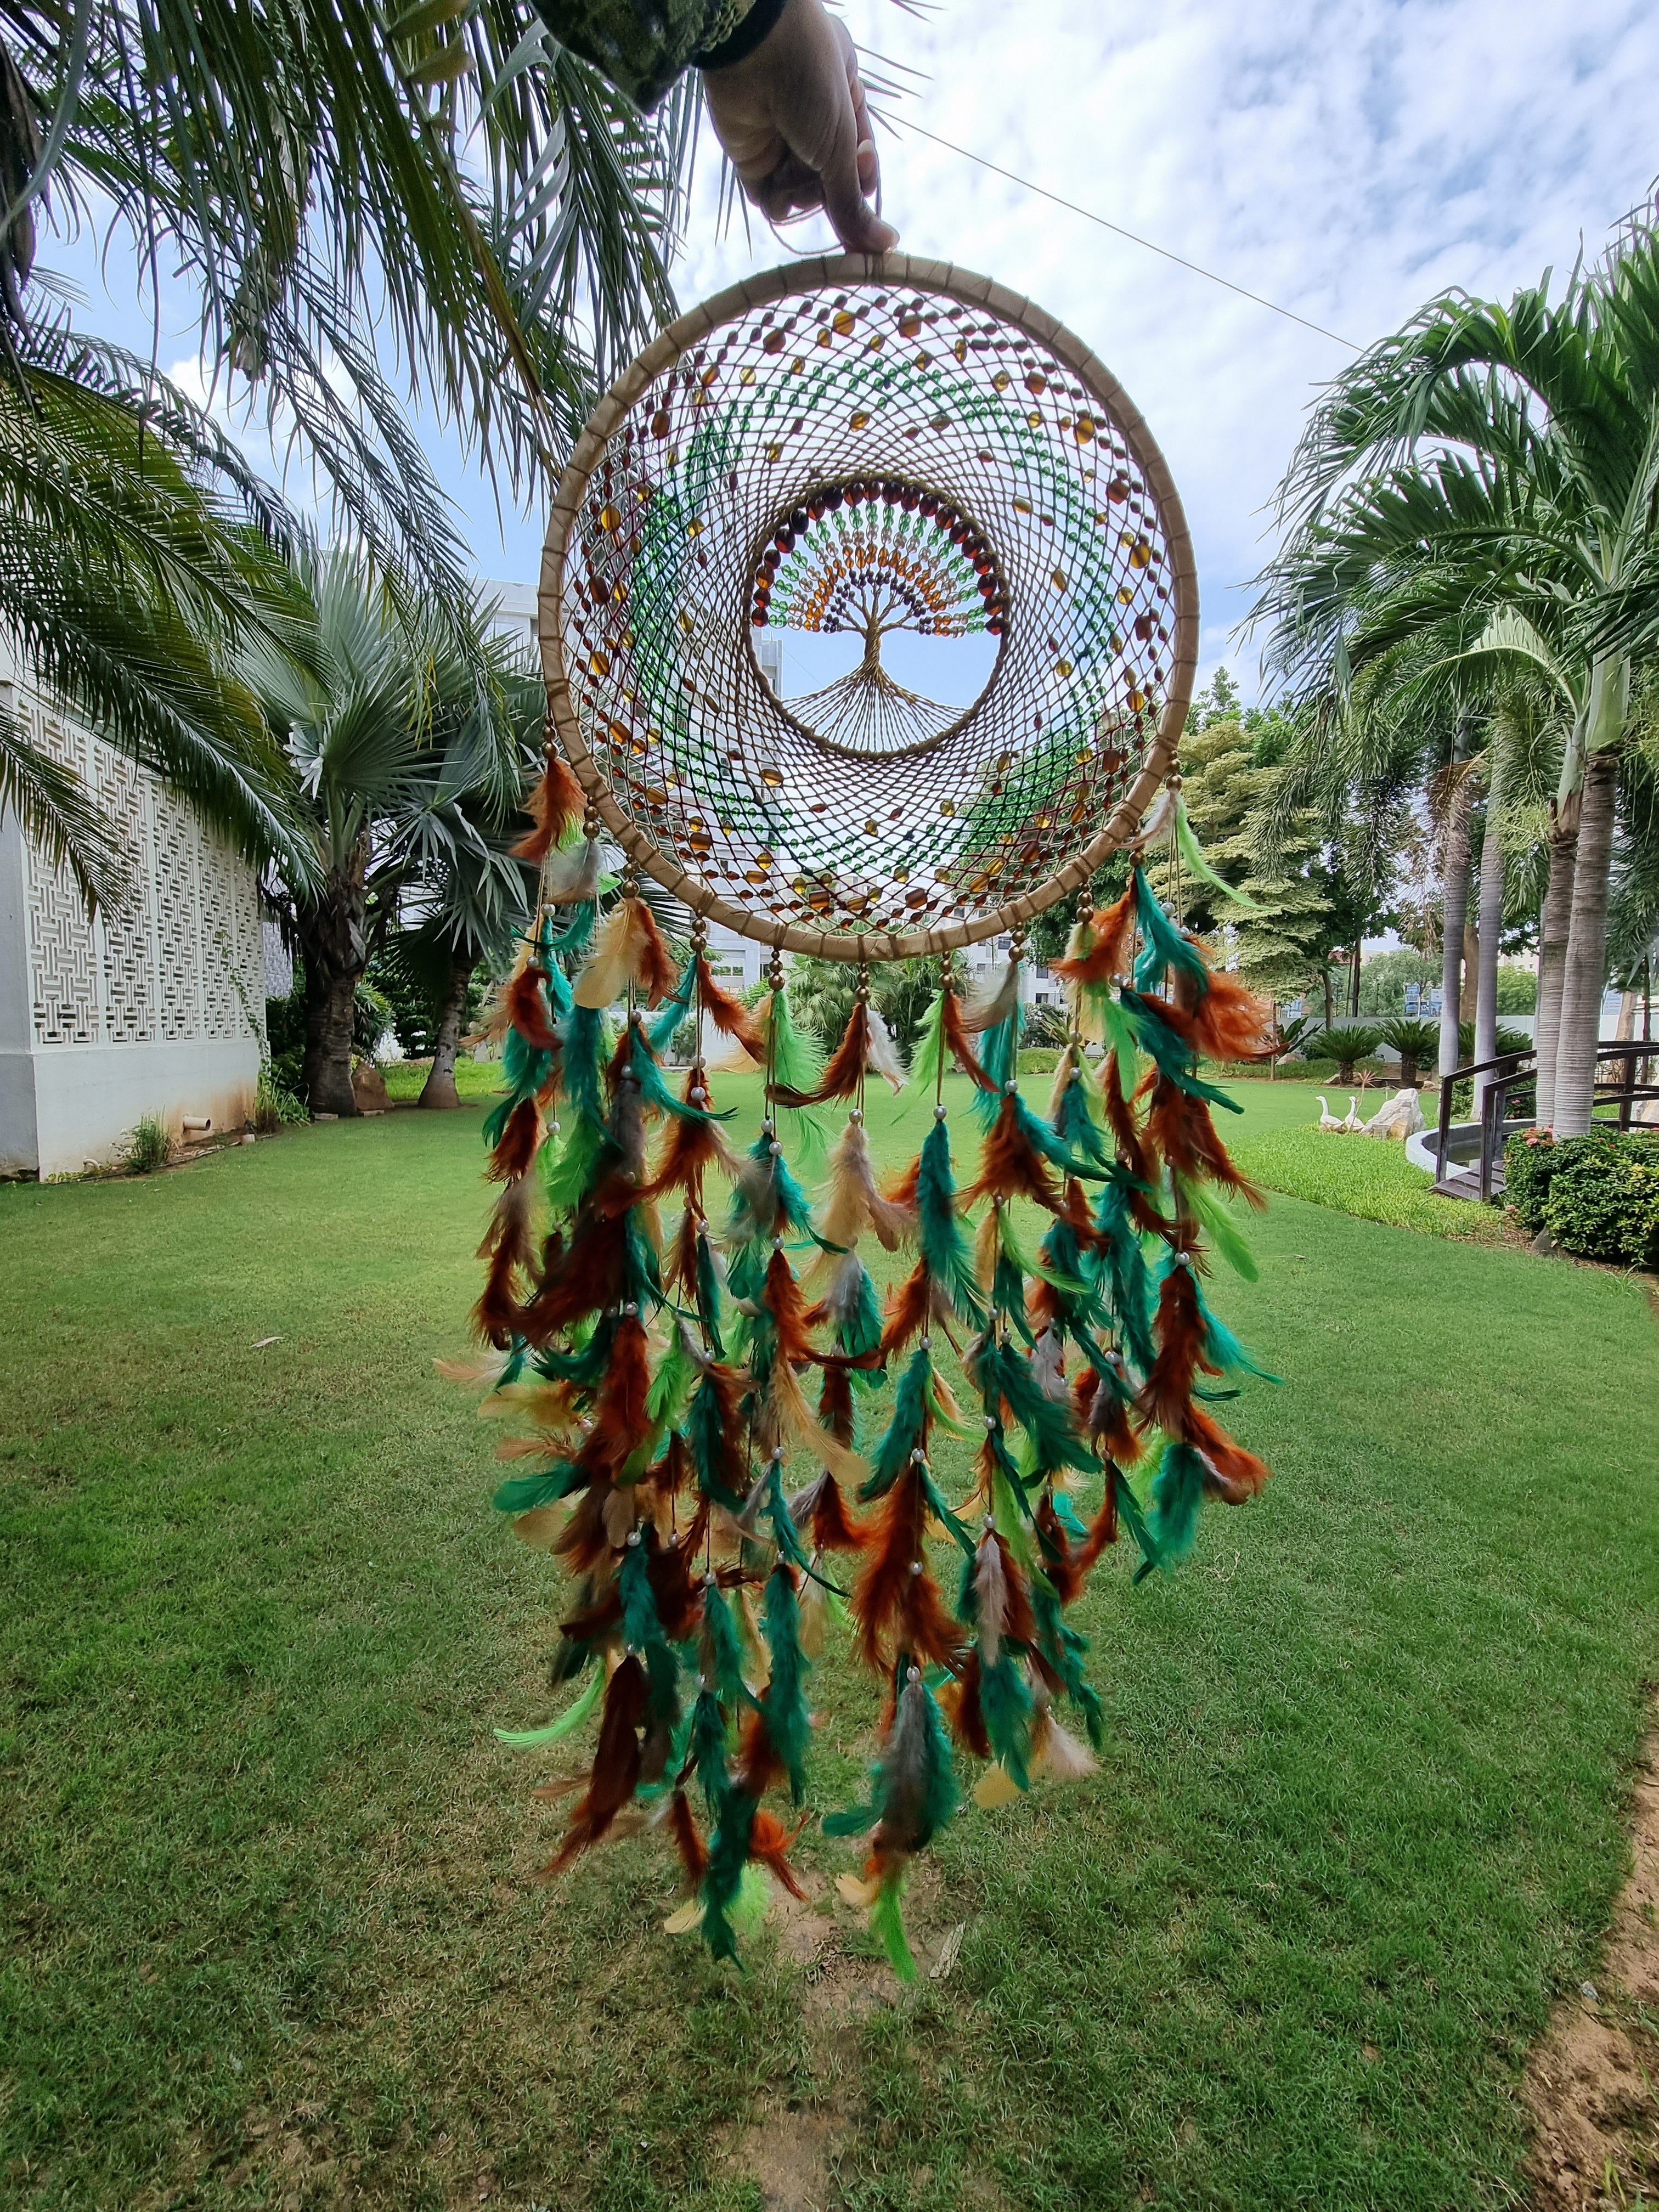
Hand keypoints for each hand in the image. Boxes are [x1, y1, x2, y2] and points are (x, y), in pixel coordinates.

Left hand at [701, 0, 897, 254]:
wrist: (753, 50)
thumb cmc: (811, 82)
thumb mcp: (841, 146)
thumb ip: (854, 203)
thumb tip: (886, 246)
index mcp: (846, 102)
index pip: (861, 164)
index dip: (862, 180)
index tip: (863, 177)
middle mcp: (814, 122)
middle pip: (831, 185)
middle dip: (831, 188)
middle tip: (825, 167)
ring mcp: (781, 141)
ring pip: (802, 196)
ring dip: (803, 191)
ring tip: (795, 159)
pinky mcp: (751, 156)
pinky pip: (772, 199)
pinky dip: (777, 199)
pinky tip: (775, 178)